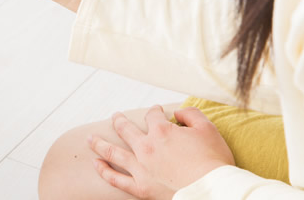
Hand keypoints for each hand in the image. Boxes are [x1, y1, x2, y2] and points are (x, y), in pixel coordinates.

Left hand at [88, 106, 234, 199]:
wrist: (211, 191)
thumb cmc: (213, 161)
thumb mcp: (208, 129)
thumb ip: (191, 115)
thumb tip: (178, 112)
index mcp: (161, 131)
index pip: (152, 116)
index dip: (154, 112)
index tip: (156, 112)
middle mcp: (146, 147)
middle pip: (126, 130)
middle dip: (119, 121)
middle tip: (115, 116)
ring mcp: (140, 168)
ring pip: (113, 152)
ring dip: (99, 143)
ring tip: (90, 138)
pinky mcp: (140, 187)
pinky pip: (116, 179)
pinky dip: (103, 170)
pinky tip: (96, 164)